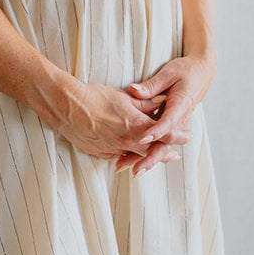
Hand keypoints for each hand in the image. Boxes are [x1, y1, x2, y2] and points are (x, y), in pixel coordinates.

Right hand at [54, 78, 171, 162]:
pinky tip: (127, 154)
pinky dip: (125, 155)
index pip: (165, 133)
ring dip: (145, 157)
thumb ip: (145, 102)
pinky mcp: (99, 153)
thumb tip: (162, 100)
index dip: (178, 136)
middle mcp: (126, 141)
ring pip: (134, 157)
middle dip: (165, 153)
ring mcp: (112, 149)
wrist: (66, 106)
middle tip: (174, 155)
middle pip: (152, 152)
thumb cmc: (94, 97)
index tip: (188, 136)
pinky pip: (117, 156)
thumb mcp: (124, 96)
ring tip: (153, 157)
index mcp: (136, 125)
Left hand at [117, 54, 213, 175]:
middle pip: (164, 143)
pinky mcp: (170, 126)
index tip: (142, 140)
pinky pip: (158, 141)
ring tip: (124, 167)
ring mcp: (175, 125)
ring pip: (160, 146)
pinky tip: (128, 158)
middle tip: (134, 170)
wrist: (202, 73)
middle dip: (149, 157)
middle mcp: (179, 120)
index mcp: (180, 105)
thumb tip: (133, 91)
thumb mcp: (169, 73)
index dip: (156, 132)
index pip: (168, 122)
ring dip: (144, 158)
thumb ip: (152, 85)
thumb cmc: (186, 71)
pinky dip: (145, 151)